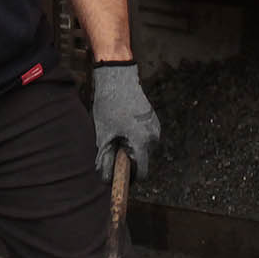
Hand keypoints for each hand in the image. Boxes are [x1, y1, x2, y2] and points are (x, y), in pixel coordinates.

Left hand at [91, 62, 160, 180]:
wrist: (119, 78)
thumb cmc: (109, 106)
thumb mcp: (103, 134)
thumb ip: (104, 158)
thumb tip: (104, 178)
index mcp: (142, 141)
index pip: (142, 172)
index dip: (130, 178)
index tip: (119, 175)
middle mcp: (154, 136)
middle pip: (142, 159)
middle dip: (128, 159)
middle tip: (113, 146)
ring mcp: (156, 127)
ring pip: (143, 148)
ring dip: (131, 147)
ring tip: (117, 133)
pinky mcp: (154, 120)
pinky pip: (145, 137)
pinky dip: (135, 137)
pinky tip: (123, 125)